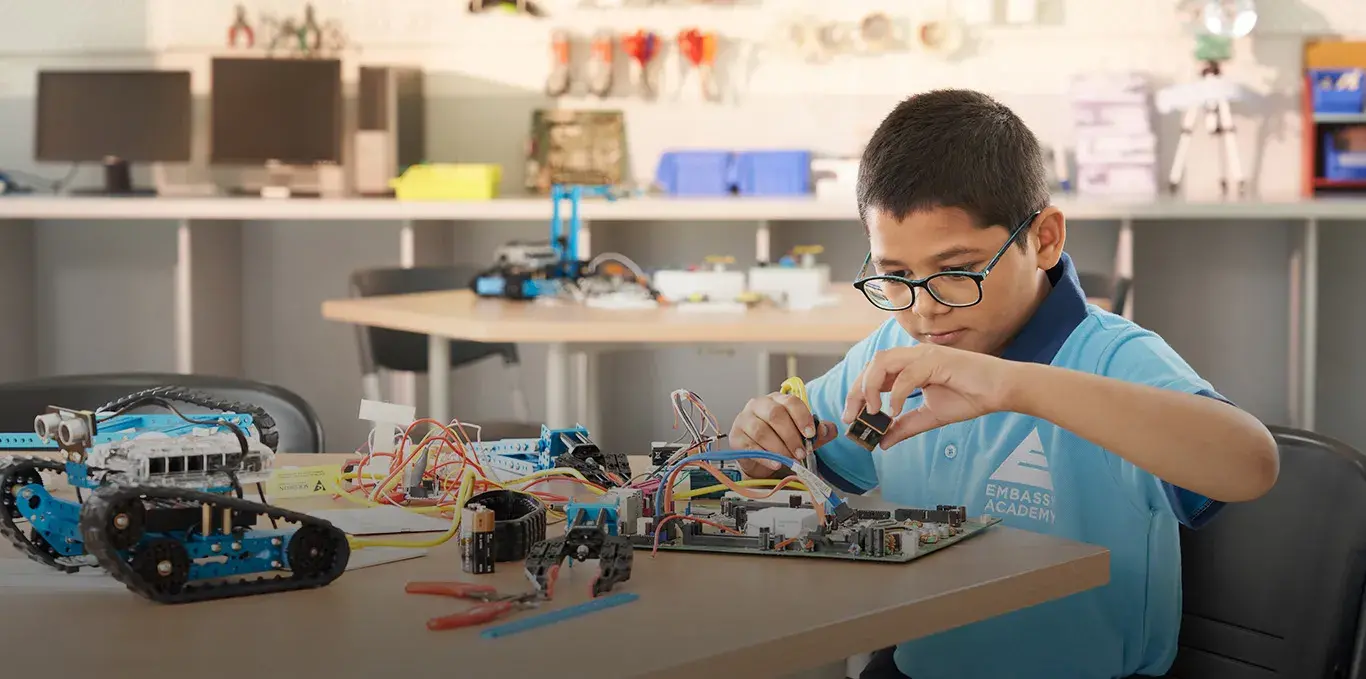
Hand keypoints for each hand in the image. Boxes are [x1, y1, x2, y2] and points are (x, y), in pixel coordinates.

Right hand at [729, 391, 837, 477]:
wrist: (760, 458)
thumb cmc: (781, 441)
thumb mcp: (802, 436)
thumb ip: (817, 432)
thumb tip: (828, 429)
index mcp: (777, 400)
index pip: (790, 401)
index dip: (802, 417)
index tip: (810, 433)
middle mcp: (758, 405)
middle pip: (775, 415)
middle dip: (791, 436)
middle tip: (801, 453)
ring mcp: (744, 420)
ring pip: (761, 430)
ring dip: (779, 447)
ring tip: (790, 460)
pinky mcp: (736, 437)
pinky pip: (751, 446)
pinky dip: (765, 457)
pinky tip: (776, 463)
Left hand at [842, 344, 1018, 447]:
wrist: (1001, 390)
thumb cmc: (970, 396)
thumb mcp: (930, 416)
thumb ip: (905, 426)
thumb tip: (883, 442)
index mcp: (910, 365)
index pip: (874, 373)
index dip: (857, 392)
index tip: (850, 416)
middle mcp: (913, 355)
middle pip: (872, 365)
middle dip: (857, 390)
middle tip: (852, 416)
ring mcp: (924, 355)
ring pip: (883, 362)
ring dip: (871, 386)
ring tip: (873, 411)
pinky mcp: (936, 360)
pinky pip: (907, 375)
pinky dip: (897, 393)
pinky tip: (895, 411)